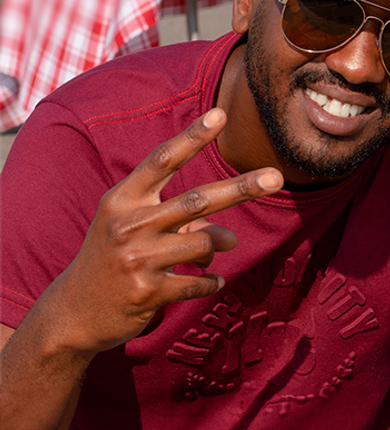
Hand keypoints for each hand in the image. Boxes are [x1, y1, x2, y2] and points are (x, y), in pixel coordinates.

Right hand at [41, 109, 280, 356]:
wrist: (73, 314)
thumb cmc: (114, 258)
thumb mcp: (137, 228)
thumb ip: (185, 221)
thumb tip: (231, 238)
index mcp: (122, 200)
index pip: (162, 161)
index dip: (192, 137)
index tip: (220, 115)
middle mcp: (129, 225)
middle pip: (197, 200)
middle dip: (241, 188)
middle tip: (276, 177)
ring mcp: (136, 260)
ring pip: (204, 243)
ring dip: (218, 246)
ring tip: (213, 251)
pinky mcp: (148, 293)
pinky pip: (200, 282)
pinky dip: (212, 281)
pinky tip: (210, 282)